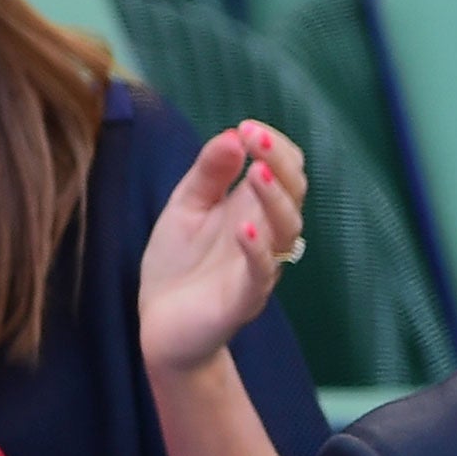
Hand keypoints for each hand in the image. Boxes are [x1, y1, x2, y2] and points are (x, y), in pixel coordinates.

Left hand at [138, 120, 305, 374]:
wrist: (161, 328)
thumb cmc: (178, 265)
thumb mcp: (186, 206)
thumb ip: (208, 173)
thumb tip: (233, 135)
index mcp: (254, 207)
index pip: (285, 168)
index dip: (274, 145)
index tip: (247, 127)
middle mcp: (266, 234)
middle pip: (295, 192)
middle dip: (279, 160)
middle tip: (254, 136)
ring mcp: (259, 267)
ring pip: (287, 230)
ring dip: (274, 199)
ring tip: (258, 174)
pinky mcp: (243, 300)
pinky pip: (261, 274)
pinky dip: (257, 250)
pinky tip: (244, 228)